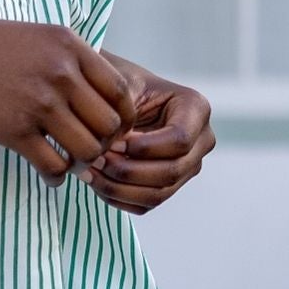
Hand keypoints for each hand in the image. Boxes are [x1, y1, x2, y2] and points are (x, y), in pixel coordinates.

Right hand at [0, 16, 137, 185]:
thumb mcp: (34, 36)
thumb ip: (69, 58)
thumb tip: (100, 93)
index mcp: (69, 45)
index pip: (121, 91)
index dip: (124, 117)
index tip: (113, 129)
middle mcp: (60, 72)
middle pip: (109, 125)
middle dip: (105, 144)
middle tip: (89, 149)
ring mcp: (38, 102)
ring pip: (87, 151)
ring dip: (82, 163)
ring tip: (69, 162)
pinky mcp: (14, 130)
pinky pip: (53, 166)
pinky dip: (55, 177)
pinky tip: (48, 173)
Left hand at [71, 52, 214, 213]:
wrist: (111, 96)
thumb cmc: (116, 83)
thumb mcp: (119, 83)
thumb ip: (119, 107)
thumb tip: (115, 144)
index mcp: (195, 108)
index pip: (180, 140)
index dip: (145, 147)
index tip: (113, 142)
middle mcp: (200, 141)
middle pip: (171, 172)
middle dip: (128, 170)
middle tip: (95, 159)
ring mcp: (187, 167)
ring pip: (158, 194)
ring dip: (118, 188)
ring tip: (89, 171)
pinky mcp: (168, 186)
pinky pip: (145, 204)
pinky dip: (117, 198)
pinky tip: (94, 181)